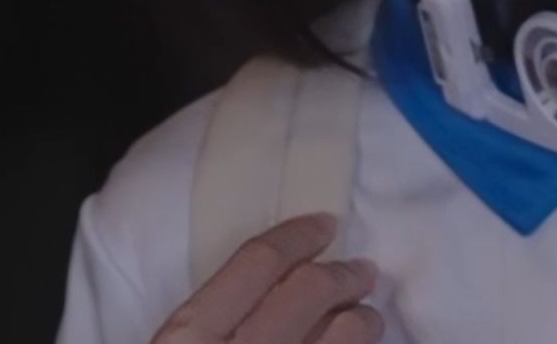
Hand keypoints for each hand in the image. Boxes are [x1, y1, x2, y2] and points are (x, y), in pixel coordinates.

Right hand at [151, 212, 383, 343]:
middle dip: (344, 274)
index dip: (298, 236)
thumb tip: (265, 282)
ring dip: (363, 321)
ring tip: (366, 316)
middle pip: (309, 292)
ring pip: (344, 336)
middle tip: (362, 270)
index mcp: (190, 336)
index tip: (324, 224)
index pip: (257, 263)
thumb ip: (204, 320)